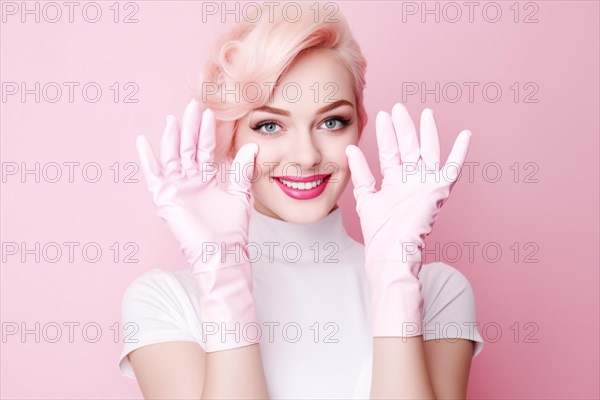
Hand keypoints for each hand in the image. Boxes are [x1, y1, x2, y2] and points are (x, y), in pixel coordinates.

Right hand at [136, 99, 257, 271]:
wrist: (221, 251)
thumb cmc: (231, 228)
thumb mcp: (240, 193)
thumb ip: (242, 169)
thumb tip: (251, 145)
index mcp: (207, 178)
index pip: (205, 148)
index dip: (207, 131)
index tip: (210, 112)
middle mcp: (190, 180)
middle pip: (187, 147)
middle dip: (189, 127)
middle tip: (191, 104)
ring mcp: (176, 187)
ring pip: (171, 156)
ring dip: (172, 137)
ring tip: (173, 118)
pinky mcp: (165, 197)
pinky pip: (152, 174)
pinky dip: (146, 158)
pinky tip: (142, 141)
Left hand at [345, 103, 470, 336]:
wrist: (391, 252)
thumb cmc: (379, 232)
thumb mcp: (365, 197)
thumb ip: (360, 173)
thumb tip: (350, 148)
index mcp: (395, 183)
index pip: (391, 152)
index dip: (387, 135)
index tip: (382, 115)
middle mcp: (412, 181)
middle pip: (409, 147)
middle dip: (403, 127)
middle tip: (398, 108)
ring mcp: (426, 184)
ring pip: (427, 152)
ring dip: (426, 133)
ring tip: (424, 113)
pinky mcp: (438, 190)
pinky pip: (452, 168)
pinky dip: (459, 152)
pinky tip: (465, 134)